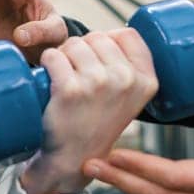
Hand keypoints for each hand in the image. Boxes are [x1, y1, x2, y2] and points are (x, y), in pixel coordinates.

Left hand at [21, 30, 159, 193]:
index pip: (127, 35)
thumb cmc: (97, 124)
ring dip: (63, 56)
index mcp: (146, 81)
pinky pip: (53, 56)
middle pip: (98, 36)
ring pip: (74, 44)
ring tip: (65, 79)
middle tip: (77, 73)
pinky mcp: (71, 89)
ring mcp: (99, 83)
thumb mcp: (129, 98)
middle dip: (82, 48)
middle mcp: (126, 80)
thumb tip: (114, 34)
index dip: (108, 40)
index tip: (99, 59)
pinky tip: (50, 80)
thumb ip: (131, 67)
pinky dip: (47, 63)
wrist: (73, 160)